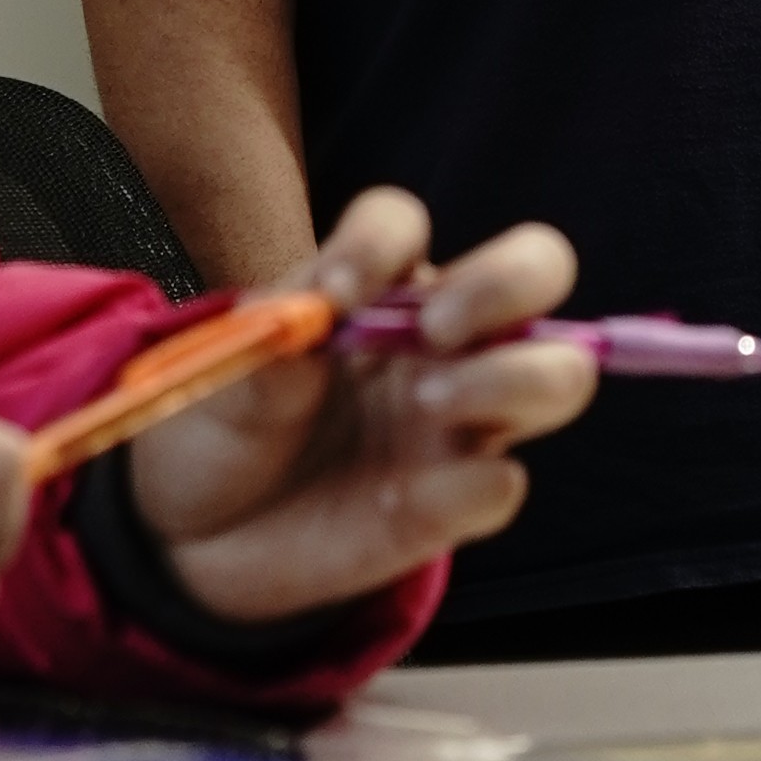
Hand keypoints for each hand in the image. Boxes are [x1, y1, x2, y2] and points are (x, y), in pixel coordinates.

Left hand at [127, 185, 596, 626]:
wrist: (198, 536)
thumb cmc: (221, 429)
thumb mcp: (223, 376)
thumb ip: (269, 344)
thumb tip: (314, 322)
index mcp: (374, 288)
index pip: (402, 223)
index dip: (378, 242)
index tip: (334, 292)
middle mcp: (439, 339)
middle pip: (538, 266)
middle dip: (506, 282)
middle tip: (436, 328)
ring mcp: (458, 420)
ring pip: (562, 374)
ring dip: (511, 377)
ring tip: (429, 401)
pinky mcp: (456, 501)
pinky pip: (501, 484)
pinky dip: (464, 488)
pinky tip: (397, 499)